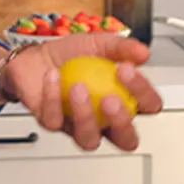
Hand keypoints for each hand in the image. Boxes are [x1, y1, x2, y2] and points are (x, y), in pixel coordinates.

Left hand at [7, 34, 163, 152]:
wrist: (35, 58)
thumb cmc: (71, 55)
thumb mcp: (100, 43)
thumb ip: (122, 47)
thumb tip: (143, 53)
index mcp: (124, 99)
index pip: (148, 106)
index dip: (144, 94)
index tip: (127, 70)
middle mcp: (105, 119)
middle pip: (125, 139)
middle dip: (121, 123)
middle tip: (110, 100)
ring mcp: (79, 126)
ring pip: (89, 140)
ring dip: (85, 116)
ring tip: (78, 87)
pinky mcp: (54, 125)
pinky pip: (55, 121)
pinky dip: (53, 97)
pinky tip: (52, 77)